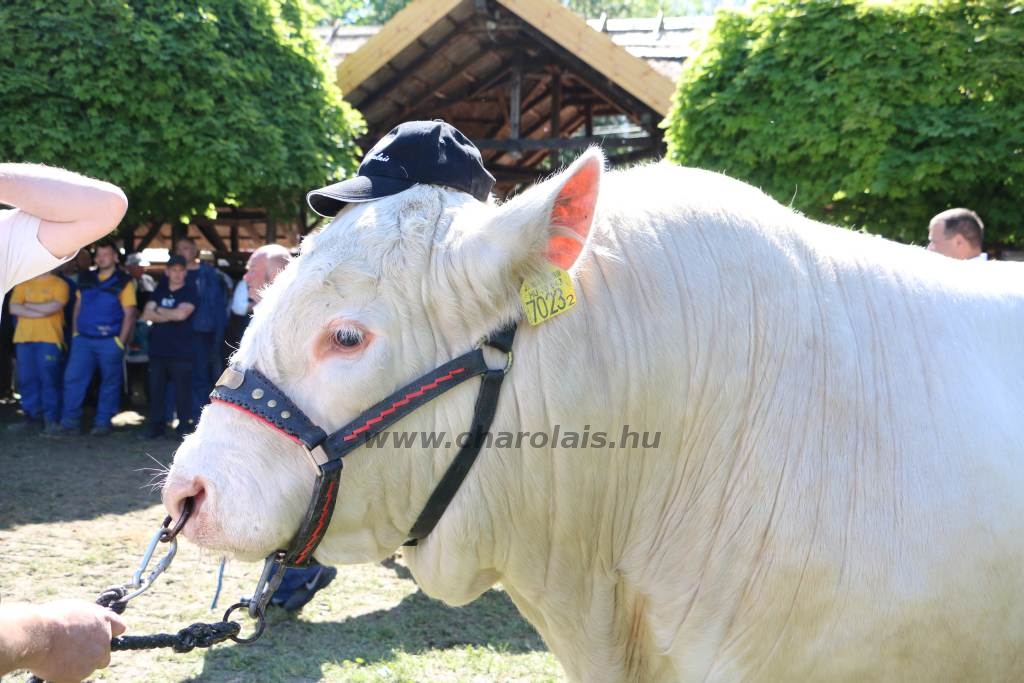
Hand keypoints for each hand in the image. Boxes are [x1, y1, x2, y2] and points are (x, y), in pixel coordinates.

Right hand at [1, 600, 125, 681]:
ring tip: (59, 655)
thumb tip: (87, 625)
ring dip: (79, 664)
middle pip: (105, 653)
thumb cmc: (51, 618)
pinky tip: (55, 664)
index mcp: (104, 620)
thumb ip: (87, 620)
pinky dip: (67, 673)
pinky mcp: (81, 674)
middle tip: (75, 652)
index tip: (102, 636)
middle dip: (94, 654)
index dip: (111, 632)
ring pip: (90, 666)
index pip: (119, 627)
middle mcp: (104, 640)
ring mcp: (94, 659)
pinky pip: (75, 676)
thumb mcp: (75, 609)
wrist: (39, 635)